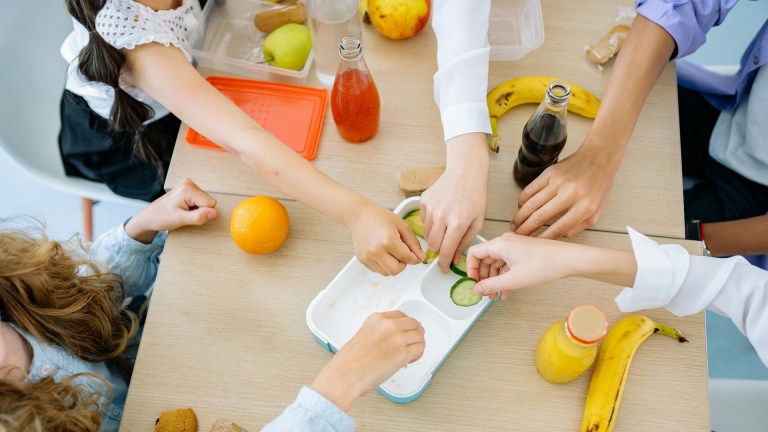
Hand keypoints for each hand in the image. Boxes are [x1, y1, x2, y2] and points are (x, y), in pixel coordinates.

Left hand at [125, 178, 217, 242]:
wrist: (150, 216)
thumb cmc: (161, 217)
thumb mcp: (181, 220)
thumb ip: (199, 217)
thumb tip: (215, 213)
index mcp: (188, 189)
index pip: (211, 203)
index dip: (203, 213)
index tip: (189, 215)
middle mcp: (189, 183)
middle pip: (208, 201)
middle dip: (199, 210)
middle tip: (185, 214)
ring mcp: (188, 184)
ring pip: (205, 201)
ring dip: (196, 209)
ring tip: (183, 211)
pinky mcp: (188, 188)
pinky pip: (200, 200)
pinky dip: (194, 207)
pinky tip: (183, 208)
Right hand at [311, 311, 424, 411]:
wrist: (345, 376)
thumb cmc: (349, 362)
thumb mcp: (363, 336)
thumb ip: (379, 333)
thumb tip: (393, 340)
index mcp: (377, 319)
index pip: (401, 315)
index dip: (407, 325)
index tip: (407, 332)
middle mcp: (388, 325)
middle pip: (414, 323)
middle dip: (416, 333)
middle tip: (413, 343)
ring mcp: (396, 338)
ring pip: (420, 336)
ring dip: (418, 345)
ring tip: (410, 355)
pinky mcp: (402, 353)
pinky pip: (420, 349)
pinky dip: (418, 355)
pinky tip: (409, 361)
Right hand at [347, 202, 423, 275]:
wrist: (359, 215)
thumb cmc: (380, 217)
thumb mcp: (401, 225)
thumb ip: (413, 242)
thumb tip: (421, 257)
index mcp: (388, 240)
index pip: (407, 259)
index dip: (415, 259)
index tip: (416, 257)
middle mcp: (376, 251)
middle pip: (396, 271)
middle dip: (402, 264)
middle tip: (402, 254)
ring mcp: (368, 256)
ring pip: (386, 273)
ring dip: (392, 266)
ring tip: (391, 252)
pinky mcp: (362, 259)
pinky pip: (377, 270)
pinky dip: (383, 265)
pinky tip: (382, 252)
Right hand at [421, 133, 487, 272]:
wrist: (465, 171)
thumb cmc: (475, 195)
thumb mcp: (477, 221)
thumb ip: (465, 242)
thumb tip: (453, 258)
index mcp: (458, 223)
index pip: (445, 251)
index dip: (443, 264)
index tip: (443, 269)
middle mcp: (441, 216)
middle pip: (433, 245)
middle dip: (439, 250)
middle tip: (446, 246)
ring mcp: (430, 208)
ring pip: (426, 234)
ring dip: (435, 236)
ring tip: (446, 227)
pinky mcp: (423, 201)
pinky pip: (423, 220)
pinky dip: (431, 223)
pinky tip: (441, 214)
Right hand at [466, 233, 577, 300]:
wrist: (567, 260)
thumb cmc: (545, 264)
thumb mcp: (514, 280)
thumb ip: (491, 285)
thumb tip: (477, 289)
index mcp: (500, 244)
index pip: (474, 253)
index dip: (470, 269)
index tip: (473, 282)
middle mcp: (505, 243)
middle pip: (484, 259)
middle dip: (483, 278)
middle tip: (484, 292)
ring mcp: (514, 247)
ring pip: (496, 264)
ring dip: (494, 280)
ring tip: (495, 295)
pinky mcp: (522, 252)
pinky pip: (506, 265)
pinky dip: (504, 278)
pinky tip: (506, 291)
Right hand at [511, 147, 616, 238]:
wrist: (599, 158)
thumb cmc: (598, 186)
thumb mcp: (596, 212)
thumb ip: (579, 227)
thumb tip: (558, 236)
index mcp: (585, 207)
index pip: (558, 228)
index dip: (543, 238)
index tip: (533, 244)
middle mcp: (571, 194)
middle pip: (540, 216)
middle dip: (525, 229)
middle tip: (517, 236)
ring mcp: (559, 182)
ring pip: (532, 203)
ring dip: (520, 217)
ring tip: (514, 225)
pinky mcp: (550, 172)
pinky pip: (530, 189)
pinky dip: (522, 200)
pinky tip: (520, 207)